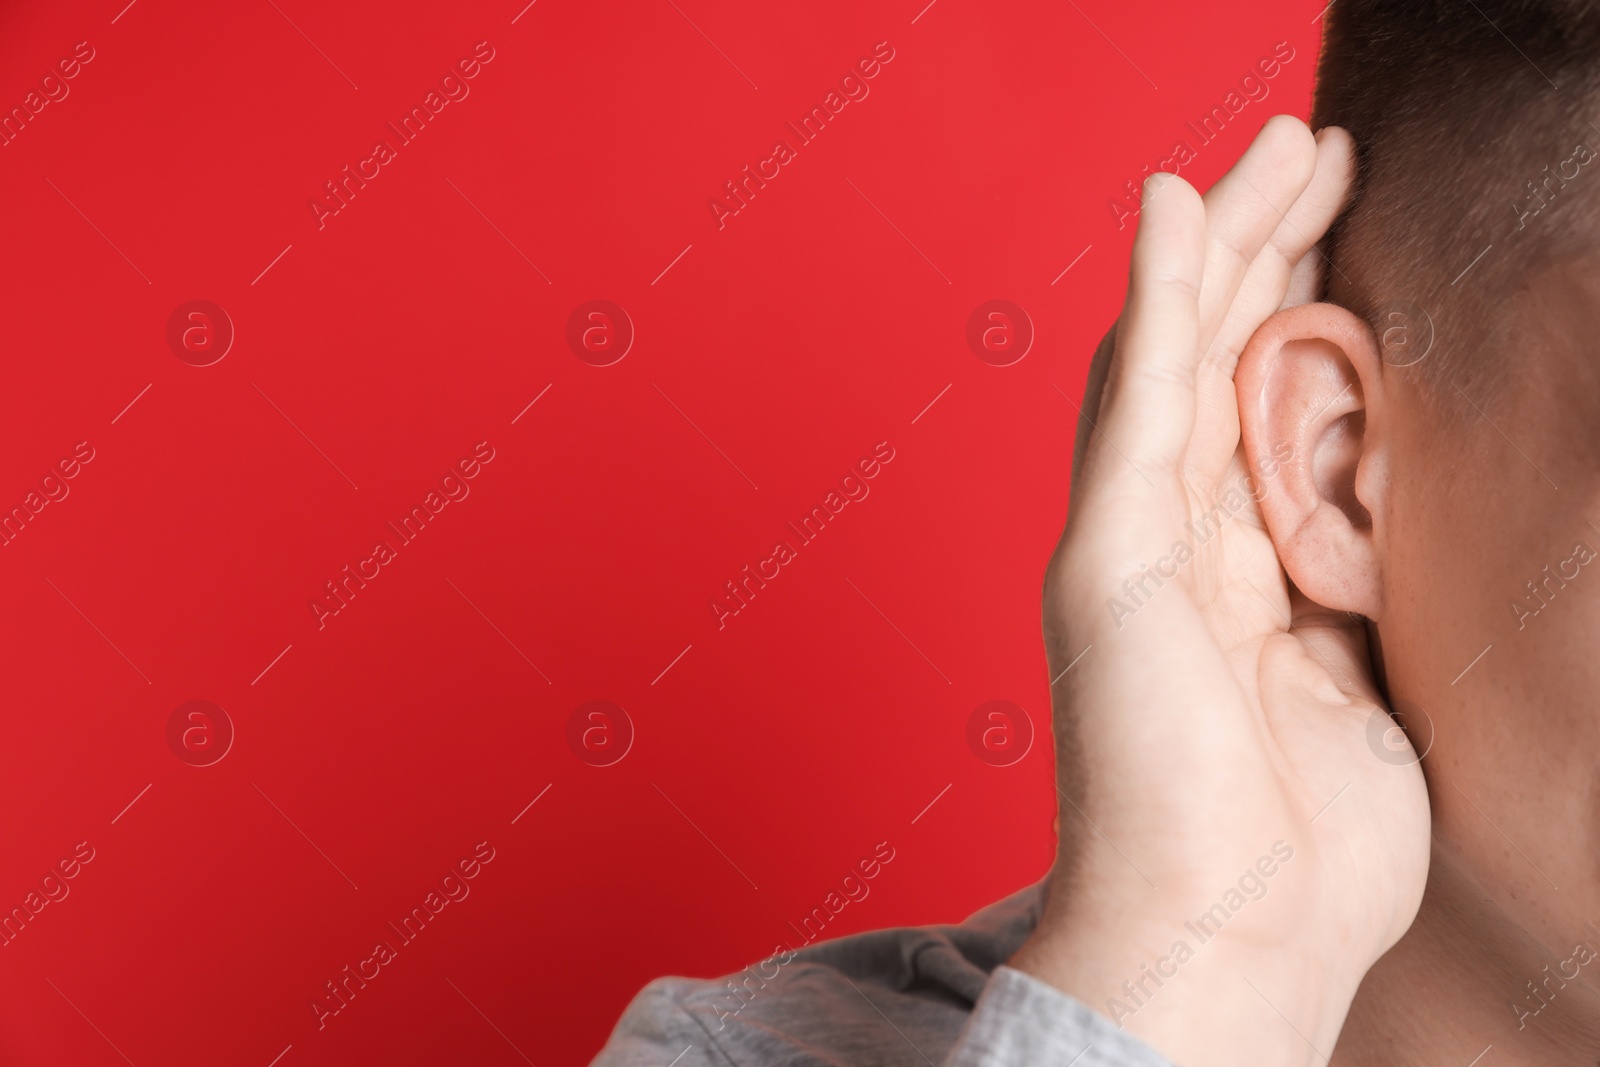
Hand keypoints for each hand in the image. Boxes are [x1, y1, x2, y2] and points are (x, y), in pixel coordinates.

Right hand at [1010, 116, 1429, 1066]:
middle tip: (1314, 148)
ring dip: (1222, 242)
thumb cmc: (1294, 849)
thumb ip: (1343, 584)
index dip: (1296, 306)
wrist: (1230, 943)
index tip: (1342, 224)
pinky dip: (1153, 299)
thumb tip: (1373, 513)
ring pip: (1174, 359)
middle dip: (1267, 248)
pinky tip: (1172, 207)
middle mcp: (1166, 545)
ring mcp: (1129, 546)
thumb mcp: (1356, 680)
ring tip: (1275, 145)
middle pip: (1213, 363)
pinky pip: (1137, 405)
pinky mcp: (1111, 561)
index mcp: (1224, 575)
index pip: (1253, 407)